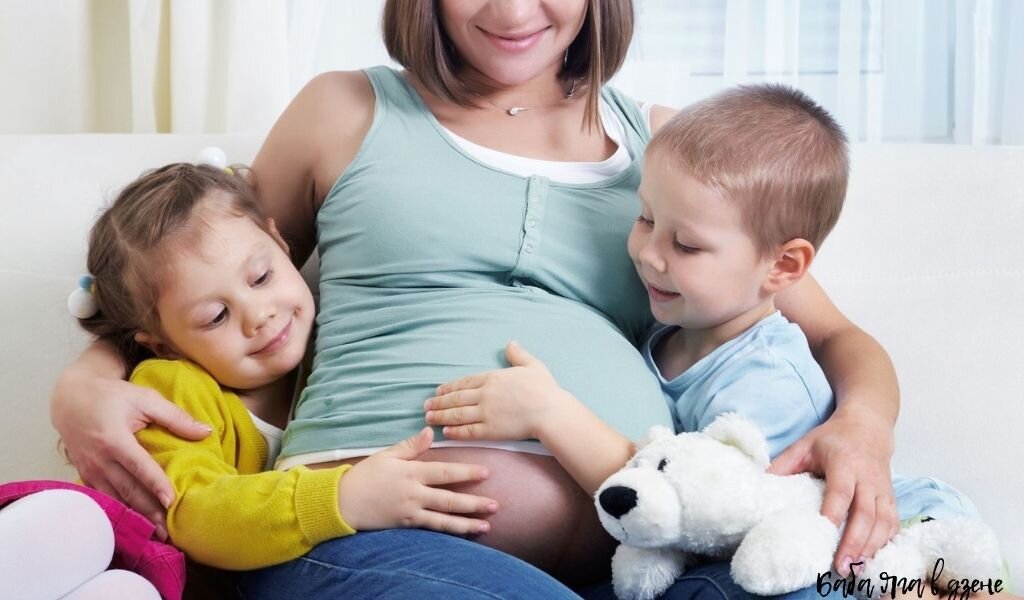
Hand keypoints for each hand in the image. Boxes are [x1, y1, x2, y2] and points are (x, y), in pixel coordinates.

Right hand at [51, 366, 211, 538]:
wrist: (71, 399)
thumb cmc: (113, 396)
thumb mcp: (145, 399)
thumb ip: (176, 417)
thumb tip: (206, 432)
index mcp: (114, 438)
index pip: (139, 466)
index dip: (155, 484)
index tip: (171, 501)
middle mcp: (99, 458)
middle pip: (127, 489)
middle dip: (148, 510)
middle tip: (168, 531)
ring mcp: (89, 469)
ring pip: (115, 498)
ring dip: (135, 516)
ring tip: (155, 533)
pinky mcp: (85, 475)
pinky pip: (103, 497)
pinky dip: (119, 510)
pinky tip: (134, 523)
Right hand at [338, 427, 497, 534]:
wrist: (343, 501)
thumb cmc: (366, 475)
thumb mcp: (387, 455)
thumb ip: (411, 446)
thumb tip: (430, 430)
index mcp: (411, 473)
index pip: (444, 473)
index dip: (466, 473)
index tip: (486, 473)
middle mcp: (414, 494)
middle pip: (449, 499)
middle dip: (474, 503)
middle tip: (496, 504)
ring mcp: (411, 512)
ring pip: (444, 519)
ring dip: (467, 523)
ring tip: (486, 526)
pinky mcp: (406, 525)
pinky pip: (432, 529)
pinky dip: (449, 531)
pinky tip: (464, 533)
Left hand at [424, 342, 572, 441]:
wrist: (550, 411)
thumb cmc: (545, 389)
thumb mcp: (533, 365)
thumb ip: (519, 355)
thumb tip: (511, 343)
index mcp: (493, 378)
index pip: (464, 382)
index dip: (449, 387)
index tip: (437, 391)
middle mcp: (485, 394)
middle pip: (456, 398)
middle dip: (438, 402)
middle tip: (426, 406)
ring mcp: (487, 413)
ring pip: (458, 414)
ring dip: (441, 416)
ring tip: (429, 418)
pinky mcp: (491, 430)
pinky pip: (468, 431)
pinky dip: (455, 431)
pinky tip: (446, 432)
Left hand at [768, 407, 896, 576]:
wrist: (869, 426)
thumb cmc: (833, 438)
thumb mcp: (805, 444)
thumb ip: (784, 464)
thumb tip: (761, 486)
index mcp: (844, 462)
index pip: (841, 491)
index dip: (834, 513)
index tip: (824, 533)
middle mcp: (867, 477)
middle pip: (865, 513)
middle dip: (854, 542)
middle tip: (840, 566)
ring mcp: (883, 489)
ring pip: (883, 522)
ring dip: (871, 547)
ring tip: (855, 569)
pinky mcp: (891, 497)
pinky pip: (893, 523)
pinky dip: (885, 543)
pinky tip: (872, 559)